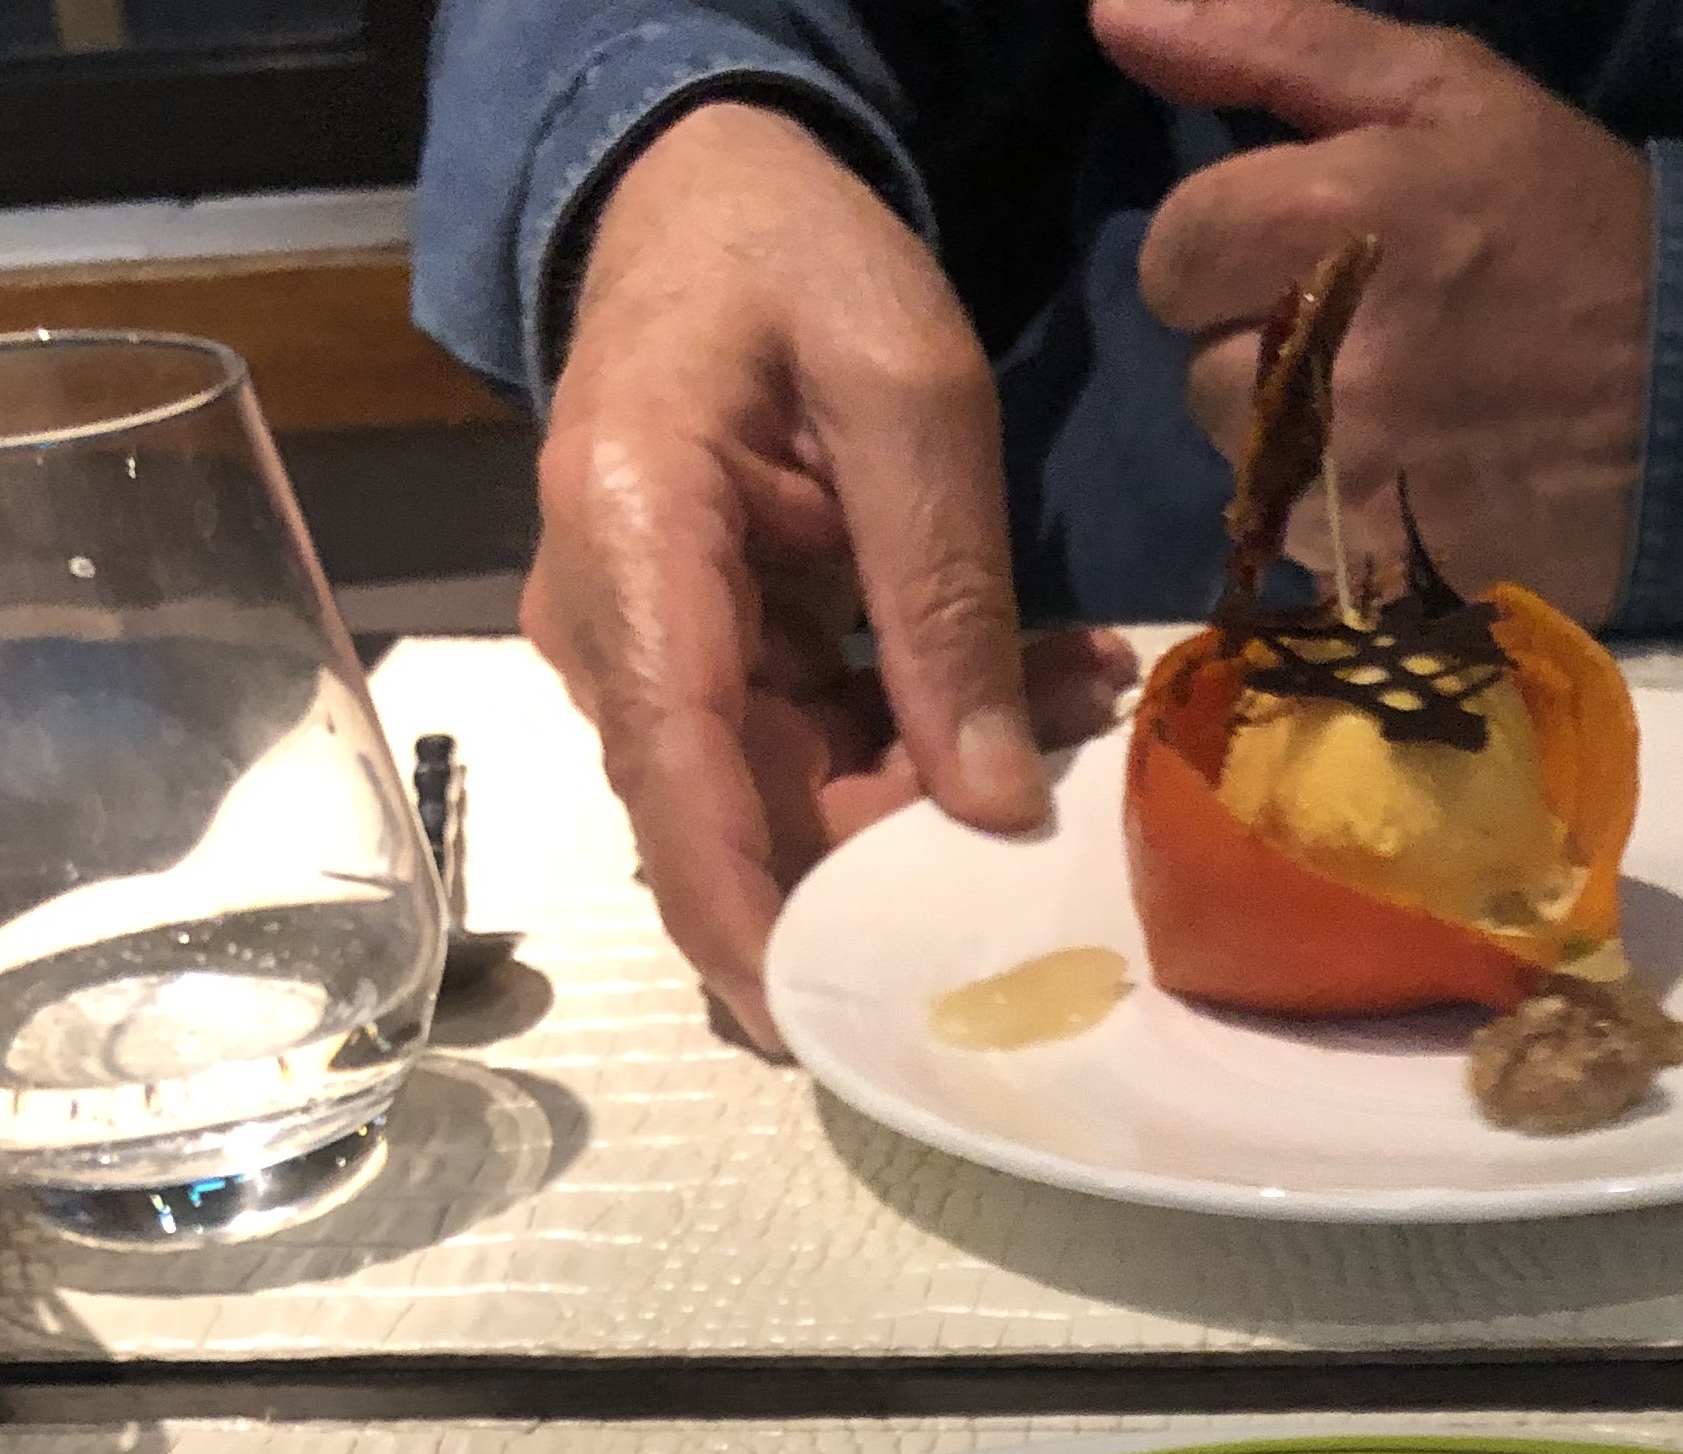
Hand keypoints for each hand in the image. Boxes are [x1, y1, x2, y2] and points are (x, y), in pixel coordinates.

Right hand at [526, 101, 1132, 1048]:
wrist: (705, 198)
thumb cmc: (792, 261)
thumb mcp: (910, 393)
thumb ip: (945, 598)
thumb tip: (990, 803)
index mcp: (634, 540)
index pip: (678, 775)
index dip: (745, 920)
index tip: (814, 1027)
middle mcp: (610, 625)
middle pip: (743, 814)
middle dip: (901, 842)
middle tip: (1056, 783)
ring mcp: (650, 657)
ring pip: (790, 800)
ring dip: (934, 782)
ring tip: (1072, 693)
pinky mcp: (704, 667)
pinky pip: (811, 753)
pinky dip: (921, 738)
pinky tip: (1037, 681)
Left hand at [1095, 0, 1651, 621]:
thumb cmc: (1567, 221)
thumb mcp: (1440, 90)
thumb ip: (1267, 40)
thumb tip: (1113, 11)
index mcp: (1328, 220)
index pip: (1172, 254)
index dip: (1228, 252)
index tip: (1303, 252)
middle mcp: (1328, 362)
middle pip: (1200, 370)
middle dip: (1264, 349)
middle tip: (1366, 333)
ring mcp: (1356, 481)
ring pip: (1246, 465)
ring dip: (1298, 440)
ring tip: (1395, 409)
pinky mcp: (1385, 571)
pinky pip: (1301, 546)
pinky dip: (1343, 518)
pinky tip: (1418, 479)